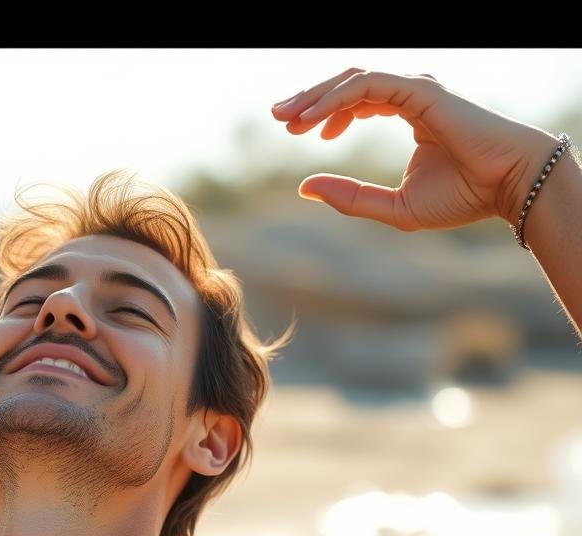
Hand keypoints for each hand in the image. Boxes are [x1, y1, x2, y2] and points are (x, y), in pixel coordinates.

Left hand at [271, 68, 557, 231]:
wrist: (506, 188)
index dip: (322, 111)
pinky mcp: (419, 91)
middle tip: (278, 117)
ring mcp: (416, 88)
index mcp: (409, 111)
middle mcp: (410, 94)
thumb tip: (303, 187)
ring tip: (289, 119)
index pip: (355, 99)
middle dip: (310, 98)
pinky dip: (337, 100)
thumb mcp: (393, 205)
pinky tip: (314, 121)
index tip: (295, 130)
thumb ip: (350, 197)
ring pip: (354, 79)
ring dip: (317, 97)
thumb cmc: (462, 198)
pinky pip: (367, 86)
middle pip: (348, 84)